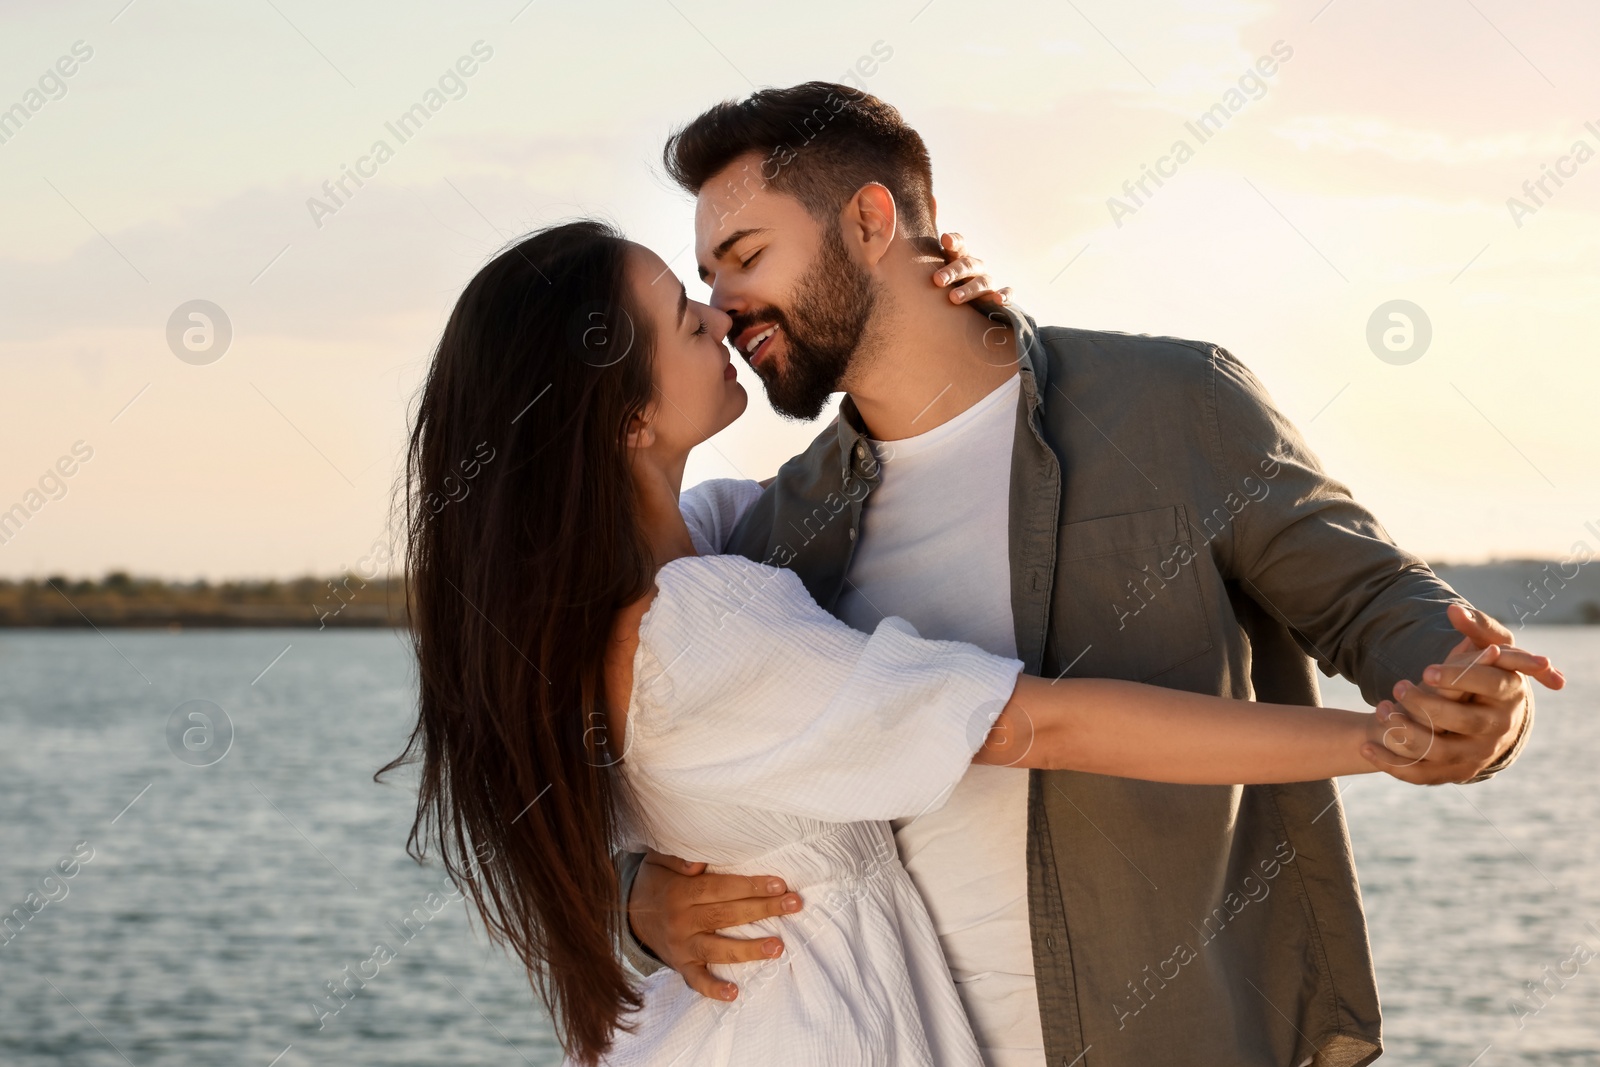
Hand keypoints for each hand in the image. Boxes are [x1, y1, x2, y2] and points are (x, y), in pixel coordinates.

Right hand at [627, 849, 802, 1000]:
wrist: (628, 915)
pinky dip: (713, 989)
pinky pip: (697, 980)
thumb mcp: (658, 859)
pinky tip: (733, 994)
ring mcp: (682, 946)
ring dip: (749, 949)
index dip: (750, 886)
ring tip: (777, 947)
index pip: (720, 889)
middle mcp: (681, 921)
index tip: (779, 884)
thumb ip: (678, 855)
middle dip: (764, 909)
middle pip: (727, 915)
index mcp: (680, 892)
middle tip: (794, 905)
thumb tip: (699, 863)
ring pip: (718, 949)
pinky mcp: (681, 965)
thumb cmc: (656, 881)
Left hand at [933, 232, 1010, 306]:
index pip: (958, 244)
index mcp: (958, 256)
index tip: (945, 240)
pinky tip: (999, 300)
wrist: (959, 302)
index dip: (954, 241)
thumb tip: (930, 201)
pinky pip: (1007, 293)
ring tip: (953, 298)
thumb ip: (927, 239)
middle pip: (967, 264)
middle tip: (937, 280)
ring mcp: (986, 281)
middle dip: (953, 272)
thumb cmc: (944, 280)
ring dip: (969, 289)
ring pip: (983, 281)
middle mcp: (974, 267)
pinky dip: (1005, 295)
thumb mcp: (934, 262)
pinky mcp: (997, 297)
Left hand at [1362, 604, 1563, 783]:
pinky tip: (1365, 746)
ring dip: (1404, 731)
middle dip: (1426, 704)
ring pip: (1438, 750)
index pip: (1489, 686)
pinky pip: (1419, 774)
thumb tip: (1454, 610)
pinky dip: (1391, 763)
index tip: (1427, 670)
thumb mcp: (1488, 648)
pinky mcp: (1452, 773)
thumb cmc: (1481, 675)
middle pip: (1463, 721)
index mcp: (1510, 694)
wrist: (1483, 718)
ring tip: (1380, 708)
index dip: (1458, 678)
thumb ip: (1476, 627)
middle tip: (1399, 685)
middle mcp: (1498, 729)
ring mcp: (1475, 756)